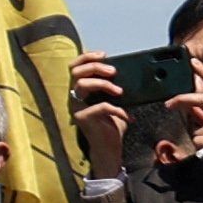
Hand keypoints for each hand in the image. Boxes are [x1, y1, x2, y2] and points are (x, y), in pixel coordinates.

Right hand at [67, 54, 129, 175]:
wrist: (109, 148)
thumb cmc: (112, 123)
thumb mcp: (114, 101)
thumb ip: (115, 87)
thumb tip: (128, 72)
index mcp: (80, 89)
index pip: (75, 67)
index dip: (87, 57)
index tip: (104, 55)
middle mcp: (73, 96)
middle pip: (76, 72)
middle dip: (95, 67)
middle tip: (113, 72)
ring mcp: (75, 107)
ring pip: (82, 85)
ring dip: (103, 84)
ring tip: (120, 91)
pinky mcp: (82, 118)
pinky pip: (100, 107)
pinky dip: (117, 109)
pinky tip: (128, 115)